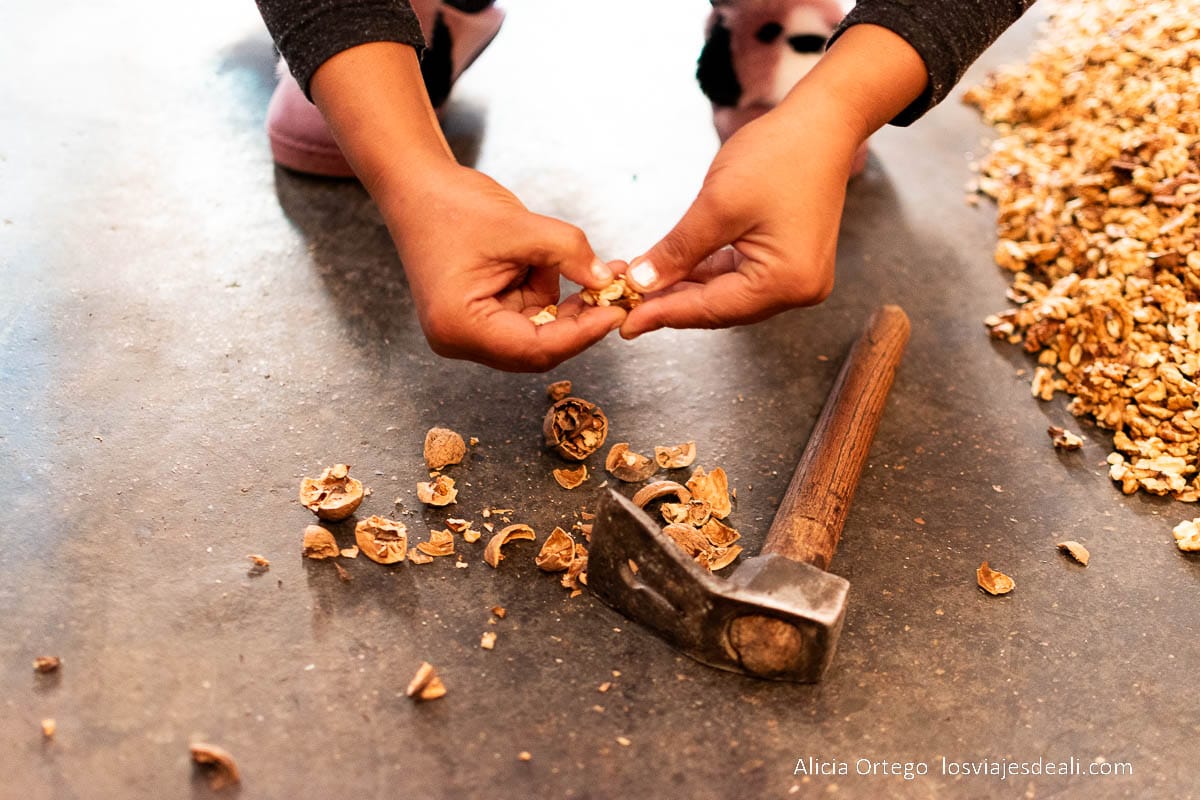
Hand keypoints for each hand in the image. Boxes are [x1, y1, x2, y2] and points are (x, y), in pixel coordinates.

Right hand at [382, 162, 623, 370]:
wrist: (416, 187)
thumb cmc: (450, 205)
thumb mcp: (519, 226)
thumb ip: (568, 253)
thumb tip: (607, 281)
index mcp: (460, 326)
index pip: (535, 348)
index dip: (582, 333)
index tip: (615, 312)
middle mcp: (461, 338)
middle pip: (538, 349)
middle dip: (579, 321)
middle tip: (617, 296)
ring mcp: (470, 330)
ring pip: (538, 331)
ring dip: (568, 304)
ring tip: (598, 269)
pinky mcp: (481, 316)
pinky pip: (528, 314)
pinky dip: (551, 292)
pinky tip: (567, 267)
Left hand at [619, 97, 860, 338]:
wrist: (821, 123)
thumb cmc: (779, 154)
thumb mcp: (716, 205)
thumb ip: (677, 251)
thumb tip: (641, 283)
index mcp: (787, 282)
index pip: (712, 309)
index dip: (663, 314)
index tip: (625, 322)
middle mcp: (799, 290)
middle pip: (721, 308)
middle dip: (673, 302)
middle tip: (626, 303)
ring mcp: (798, 278)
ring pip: (727, 295)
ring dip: (686, 288)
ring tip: (643, 284)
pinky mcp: (790, 262)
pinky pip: (740, 278)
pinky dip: (707, 274)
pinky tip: (675, 270)